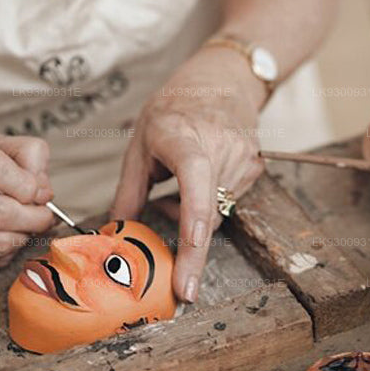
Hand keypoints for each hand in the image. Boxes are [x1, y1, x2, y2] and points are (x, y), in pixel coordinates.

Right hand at [0, 130, 55, 270]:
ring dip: (25, 236)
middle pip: (2, 210)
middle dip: (36, 216)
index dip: (29, 184)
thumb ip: (24, 154)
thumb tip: (44, 189)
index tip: (38, 189)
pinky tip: (3, 237)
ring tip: (27, 225)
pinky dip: (7, 250)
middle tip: (44, 214)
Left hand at [110, 47, 265, 301]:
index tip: (191, 245)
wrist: (221, 83)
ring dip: (193, 218)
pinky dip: (208, 207)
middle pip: (206, 213)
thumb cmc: (174, 110)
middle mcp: (219, 146)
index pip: (193, 174)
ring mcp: (242, 159)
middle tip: (182, 287)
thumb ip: (129, 192)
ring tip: (176, 186)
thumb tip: (115, 235)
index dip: (193, 213)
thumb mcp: (140, 144)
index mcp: (184, 135)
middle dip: (189, 247)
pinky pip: (227, 205)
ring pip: (216, 215)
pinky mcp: (254, 170)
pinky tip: (199, 183)